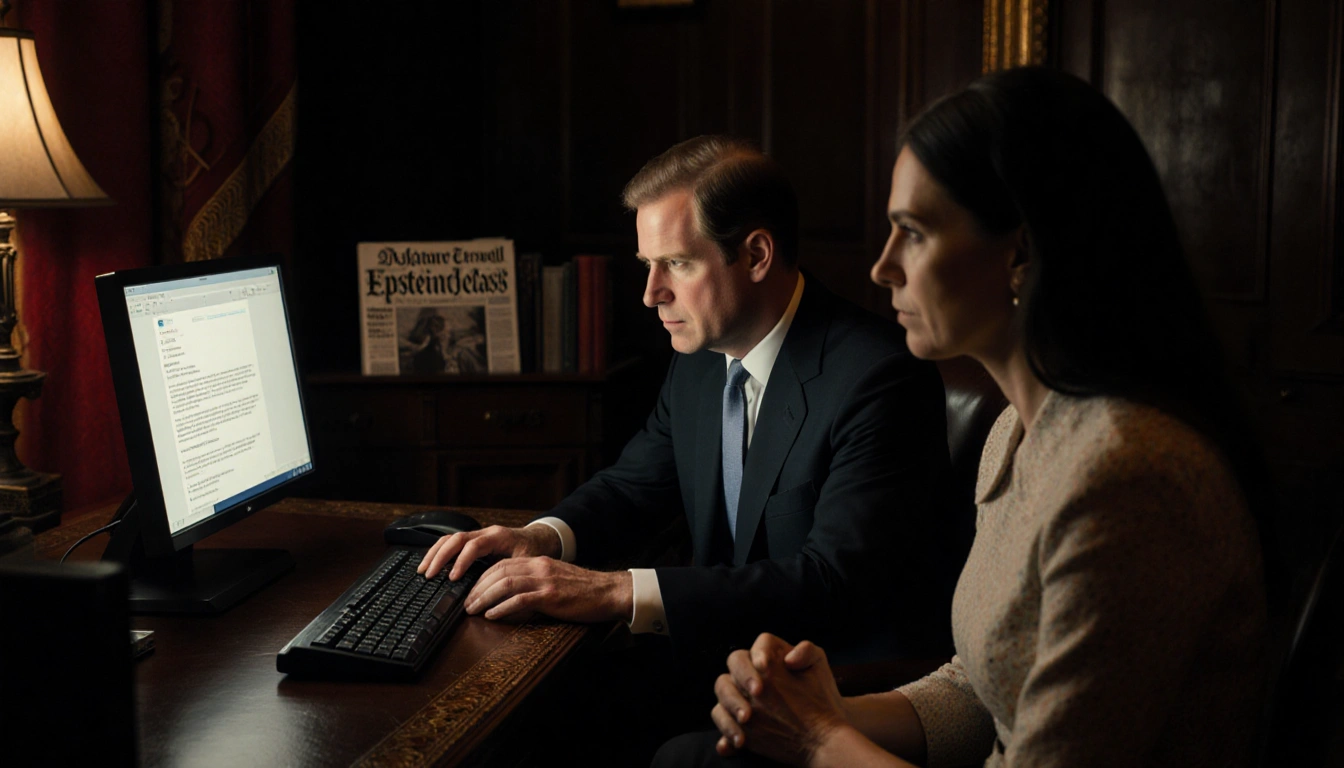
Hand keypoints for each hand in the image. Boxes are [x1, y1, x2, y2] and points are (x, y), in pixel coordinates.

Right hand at [417, 524, 560, 580]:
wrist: (539, 539)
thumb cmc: (534, 552)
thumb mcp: (527, 564)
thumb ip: (511, 575)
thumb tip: (495, 594)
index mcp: (499, 537)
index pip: (473, 545)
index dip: (461, 561)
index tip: (452, 578)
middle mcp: (486, 533)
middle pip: (456, 538)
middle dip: (440, 556)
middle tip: (429, 574)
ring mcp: (479, 535)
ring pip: (450, 538)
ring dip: (435, 553)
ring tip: (423, 570)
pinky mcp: (474, 541)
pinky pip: (452, 542)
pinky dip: (439, 552)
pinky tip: (431, 564)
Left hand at [464, 556, 632, 623]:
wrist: (609, 591)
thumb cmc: (583, 590)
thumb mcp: (555, 580)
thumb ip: (534, 583)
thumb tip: (510, 598)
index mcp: (538, 562)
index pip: (502, 564)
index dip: (482, 578)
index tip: (470, 591)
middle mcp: (539, 567)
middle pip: (498, 572)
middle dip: (477, 588)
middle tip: (465, 603)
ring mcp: (545, 581)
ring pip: (505, 583)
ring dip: (484, 597)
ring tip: (473, 610)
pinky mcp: (551, 596)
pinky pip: (520, 599)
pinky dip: (502, 607)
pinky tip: (492, 615)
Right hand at [711, 634, 848, 765]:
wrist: (819, 729)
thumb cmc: (819, 694)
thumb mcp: (818, 668)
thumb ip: (807, 652)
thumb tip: (790, 658)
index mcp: (770, 655)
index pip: (759, 644)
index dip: (758, 653)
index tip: (765, 667)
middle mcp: (751, 672)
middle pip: (734, 663)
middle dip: (743, 677)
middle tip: (757, 694)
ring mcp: (741, 695)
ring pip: (723, 690)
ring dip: (730, 704)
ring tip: (746, 720)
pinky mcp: (737, 719)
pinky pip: (721, 719)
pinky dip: (726, 729)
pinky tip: (739, 741)